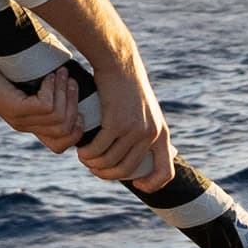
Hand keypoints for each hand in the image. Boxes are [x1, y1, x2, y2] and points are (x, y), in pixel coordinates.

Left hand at [0, 51, 84, 151]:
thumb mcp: (28, 81)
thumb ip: (47, 88)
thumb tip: (74, 83)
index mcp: (30, 123)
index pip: (61, 145)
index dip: (77, 130)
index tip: (80, 104)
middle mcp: (25, 126)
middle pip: (65, 131)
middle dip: (74, 105)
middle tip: (71, 81)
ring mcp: (20, 120)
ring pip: (58, 118)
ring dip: (65, 93)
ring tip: (61, 73)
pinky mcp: (15, 109)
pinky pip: (46, 107)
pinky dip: (52, 89)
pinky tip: (48, 76)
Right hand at [79, 40, 176, 189]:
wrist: (119, 63)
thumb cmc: (127, 88)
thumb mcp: (144, 111)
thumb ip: (143, 132)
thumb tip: (134, 155)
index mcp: (161, 134)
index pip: (166, 172)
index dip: (152, 184)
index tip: (136, 184)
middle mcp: (151, 134)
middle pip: (128, 170)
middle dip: (108, 175)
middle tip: (95, 169)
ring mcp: (134, 129)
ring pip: (111, 161)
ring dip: (94, 164)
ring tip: (85, 158)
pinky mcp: (116, 122)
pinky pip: (99, 148)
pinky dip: (88, 153)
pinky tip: (81, 150)